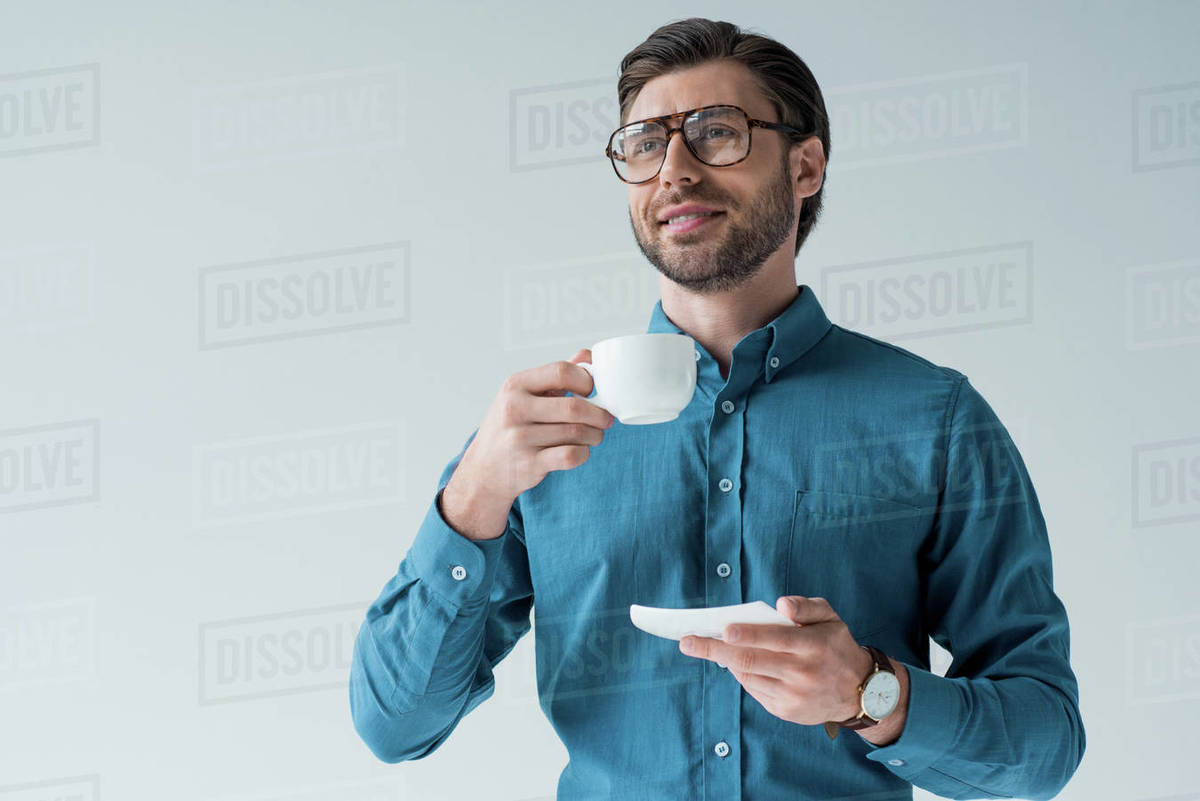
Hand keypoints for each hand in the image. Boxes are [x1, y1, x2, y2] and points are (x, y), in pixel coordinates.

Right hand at [444, 349, 616, 538]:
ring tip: (594, 435)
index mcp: (515, 385)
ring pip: (577, 432)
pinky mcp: (529, 464)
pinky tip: (581, 450)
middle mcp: (514, 409)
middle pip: (574, 406)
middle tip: (605, 419)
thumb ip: (555, 376)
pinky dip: (584, 453)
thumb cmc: (509, 427)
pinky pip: (571, 455)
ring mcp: (520, 438)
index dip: (586, 380)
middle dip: (599, 414)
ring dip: (595, 435)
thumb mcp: (523, 395)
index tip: (592, 391)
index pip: (561, 371)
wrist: (483, 470)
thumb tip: (588, 356)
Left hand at [678, 596, 874, 726]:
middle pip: (750, 661)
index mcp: (813, 646)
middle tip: (686, 641)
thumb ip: (807, 606)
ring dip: (723, 661)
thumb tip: (781, 605)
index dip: (746, 634)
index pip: (774, 638)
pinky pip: (755, 690)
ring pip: (748, 676)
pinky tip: (735, 663)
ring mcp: (793, 695)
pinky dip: (741, 674)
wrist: (859, 692)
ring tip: (703, 646)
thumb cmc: (836, 645)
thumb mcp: (831, 618)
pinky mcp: (786, 711)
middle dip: (713, 649)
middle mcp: (802, 673)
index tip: (723, 628)